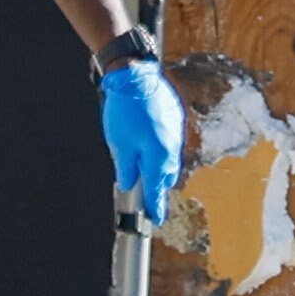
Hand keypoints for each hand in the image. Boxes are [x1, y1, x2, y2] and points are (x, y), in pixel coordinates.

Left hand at [98, 49, 186, 214]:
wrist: (135, 77)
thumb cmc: (125, 112)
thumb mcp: (119, 146)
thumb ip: (126, 168)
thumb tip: (129, 183)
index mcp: (158, 158)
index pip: (157, 190)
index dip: (155, 206)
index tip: (156, 218)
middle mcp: (172, 147)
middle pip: (166, 175)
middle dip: (159, 186)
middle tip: (148, 193)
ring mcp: (175, 132)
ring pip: (170, 158)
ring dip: (160, 166)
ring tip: (146, 167)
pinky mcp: (174, 119)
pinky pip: (170, 142)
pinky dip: (161, 149)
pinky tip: (149, 143)